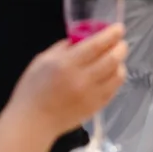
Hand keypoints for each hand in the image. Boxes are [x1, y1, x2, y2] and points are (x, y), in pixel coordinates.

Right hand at [11, 24, 126, 139]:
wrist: (32, 123)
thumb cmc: (32, 90)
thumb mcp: (42, 60)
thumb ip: (63, 47)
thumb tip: (82, 39)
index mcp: (66, 64)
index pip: (97, 45)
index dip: (112, 34)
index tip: (118, 28)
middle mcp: (82, 79)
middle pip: (112, 58)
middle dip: (120, 47)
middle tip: (120, 43)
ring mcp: (92, 95)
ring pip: (118, 74)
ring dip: (120, 63)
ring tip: (116, 59)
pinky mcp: (96, 107)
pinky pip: (115, 89)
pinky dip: (116, 78)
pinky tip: (111, 74)